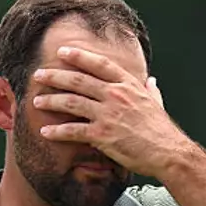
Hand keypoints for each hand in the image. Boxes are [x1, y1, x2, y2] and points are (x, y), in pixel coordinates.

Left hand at [31, 46, 194, 178]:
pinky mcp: (102, 135)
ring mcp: (108, 114)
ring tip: (36, 102)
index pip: (99, 64)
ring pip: (71, 102)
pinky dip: (56, 131)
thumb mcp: (158, 104)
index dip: (78, 56)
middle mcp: (115, 95)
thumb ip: (151, 91)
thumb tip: (152, 81)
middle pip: (78, 80)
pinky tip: (44, 132)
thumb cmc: (163, 131)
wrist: (168, 152)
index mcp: (128, 84)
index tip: (62, 52)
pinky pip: (73, 130)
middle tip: (39, 75)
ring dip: (51, 101)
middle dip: (55, 76)